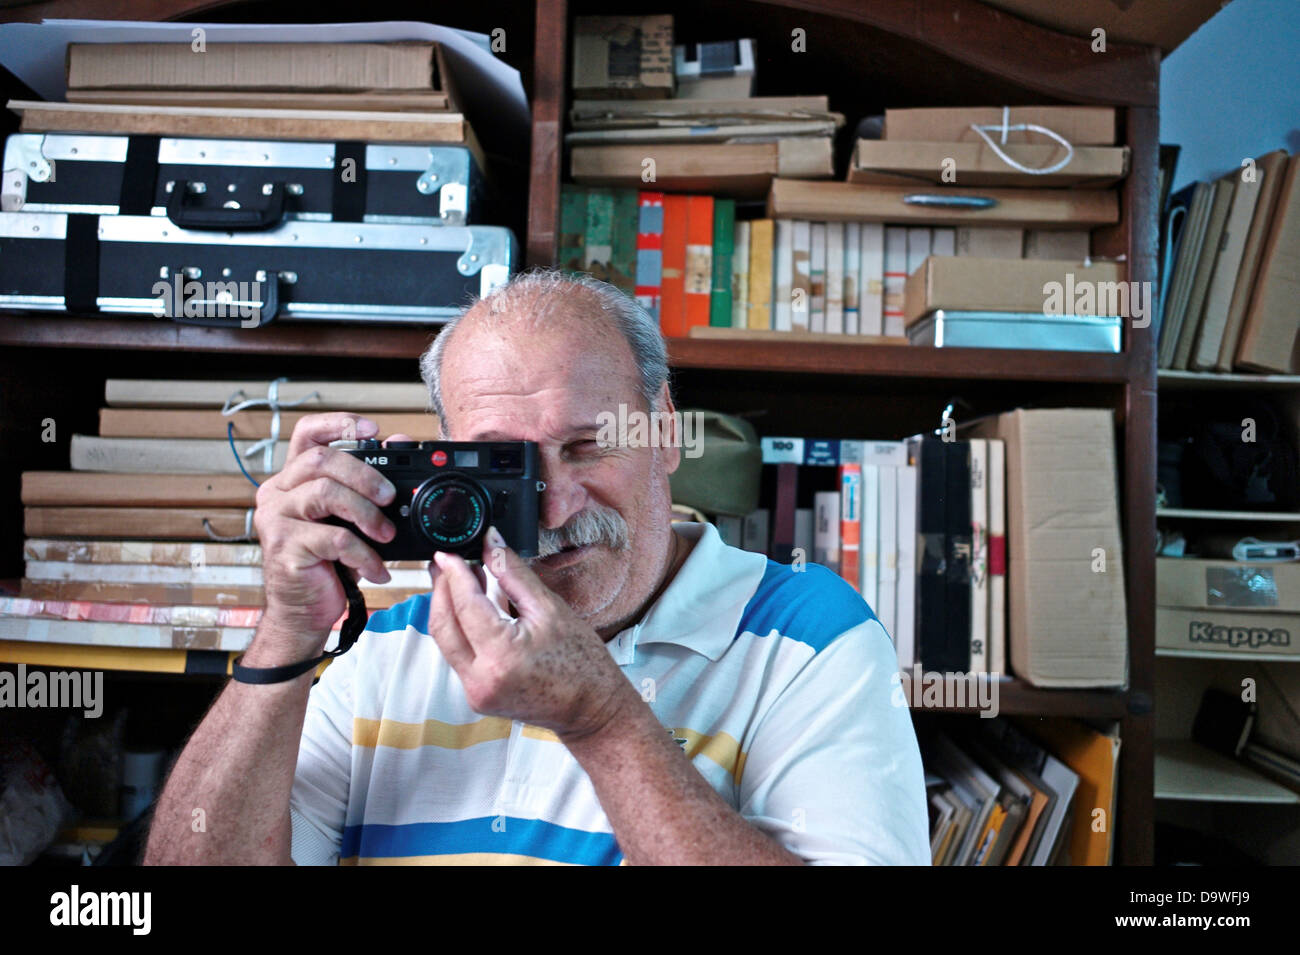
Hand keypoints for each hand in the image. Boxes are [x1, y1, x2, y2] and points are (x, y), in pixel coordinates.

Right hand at [250, 413, 397, 659]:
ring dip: (366, 513)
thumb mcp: (352, 519)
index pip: (306, 434)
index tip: (373, 429)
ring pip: (325, 494)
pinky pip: (333, 539)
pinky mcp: (284, 547)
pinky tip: (376, 569)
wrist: (304, 611)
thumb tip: (399, 441)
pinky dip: (364, 554)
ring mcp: (275, 519)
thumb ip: (370, 483)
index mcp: (292, 479)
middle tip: (390, 498)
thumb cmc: (328, 563)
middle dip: (364, 475)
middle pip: (320, 460)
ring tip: (385, 534)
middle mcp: (277, 493)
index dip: (338, 423)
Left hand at [427, 529, 638, 740]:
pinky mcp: (477, 697)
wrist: (591, 708)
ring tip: (456, 580)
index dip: (454, 574)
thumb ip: (513, 572)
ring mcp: (476, 693)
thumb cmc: (581, 661)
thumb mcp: (549, 608)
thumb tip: (490, 542)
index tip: (448, 554)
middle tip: (444, 563)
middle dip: (440, 590)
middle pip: (443, 625)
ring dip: (447, 609)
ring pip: (446, 642)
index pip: (465, 605)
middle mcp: (481, 679)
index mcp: (502, 655)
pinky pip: (457, 656)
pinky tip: (469, 609)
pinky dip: (460, 629)